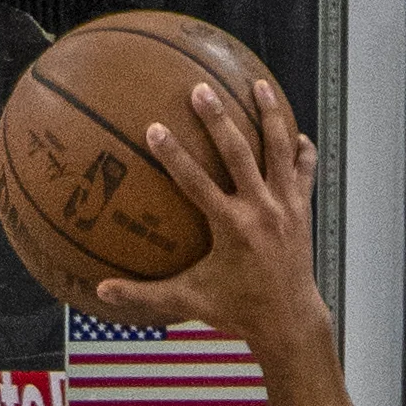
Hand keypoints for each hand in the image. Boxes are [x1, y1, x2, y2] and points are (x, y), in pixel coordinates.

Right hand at [78, 71, 323, 361]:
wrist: (289, 321)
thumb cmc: (237, 311)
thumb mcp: (188, 301)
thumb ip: (144, 295)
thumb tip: (101, 292)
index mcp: (230, 227)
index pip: (195, 182)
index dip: (173, 155)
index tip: (153, 128)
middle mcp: (260, 209)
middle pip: (238, 152)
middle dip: (218, 119)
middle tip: (201, 89)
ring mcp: (285, 205)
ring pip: (277, 148)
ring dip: (269, 114)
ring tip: (257, 84)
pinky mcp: (303, 208)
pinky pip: (304, 169)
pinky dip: (300, 149)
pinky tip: (295, 132)